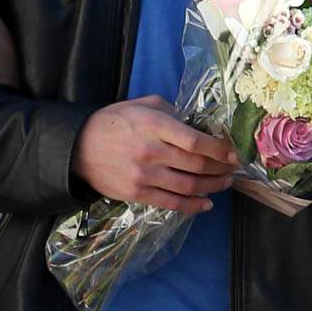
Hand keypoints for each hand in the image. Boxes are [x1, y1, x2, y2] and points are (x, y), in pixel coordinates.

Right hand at [71, 98, 238, 212]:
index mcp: (154, 126)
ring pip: (188, 186)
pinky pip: (171, 203)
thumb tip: (195, 124)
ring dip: (212, 187)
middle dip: (220, 169)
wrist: (78, 147)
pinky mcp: (137, 194)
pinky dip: (192, 205)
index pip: (195, 141)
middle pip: (196, 165)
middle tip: (232, 169)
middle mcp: (151, 151)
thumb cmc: (113, 122)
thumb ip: (169, 112)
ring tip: (224, 184)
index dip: (219, 150)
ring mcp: (144, 175)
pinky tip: (206, 203)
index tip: (232, 153)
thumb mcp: (141, 105)